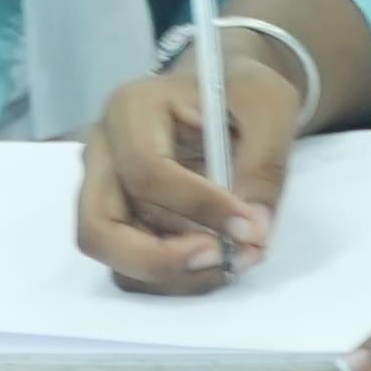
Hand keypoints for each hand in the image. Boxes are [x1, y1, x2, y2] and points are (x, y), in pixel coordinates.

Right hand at [76, 55, 271, 290]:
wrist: (227, 97)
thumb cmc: (242, 94)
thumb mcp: (271, 104)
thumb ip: (265, 161)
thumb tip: (252, 229)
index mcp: (131, 109)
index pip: (146, 171)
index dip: (198, 207)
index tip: (251, 227)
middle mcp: (102, 153)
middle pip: (99, 227)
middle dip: (162, 259)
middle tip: (223, 260)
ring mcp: (104, 192)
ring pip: (116, 258)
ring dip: (176, 274)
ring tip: (233, 259)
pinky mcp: (119, 222)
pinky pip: (133, 268)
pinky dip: (176, 277)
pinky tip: (218, 258)